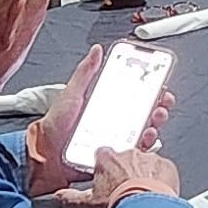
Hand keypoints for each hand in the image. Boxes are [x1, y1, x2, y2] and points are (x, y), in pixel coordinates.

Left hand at [20, 48, 164, 199]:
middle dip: (158, 107)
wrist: (45, 155)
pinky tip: (144, 140)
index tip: (160, 85)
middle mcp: (114, 122)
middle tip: (162, 103)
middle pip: (145, 113)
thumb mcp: (72, 94)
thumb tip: (96, 50)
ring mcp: (115, 140)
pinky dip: (143, 147)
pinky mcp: (113, 157)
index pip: (135, 95)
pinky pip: (133, 152)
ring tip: (154, 121)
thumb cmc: (55, 125)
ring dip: (154, 125)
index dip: (151, 90)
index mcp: (106, 105)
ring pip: (144, 132)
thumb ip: (85, 73)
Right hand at [43, 143, 183, 207]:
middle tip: (125, 190)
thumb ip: (68, 200)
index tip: (106, 179)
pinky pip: (164, 170)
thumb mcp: (87, 205)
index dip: (103, 168)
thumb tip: (56, 199)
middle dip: (125, 171)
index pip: (101, 155)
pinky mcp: (167, 166)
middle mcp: (129, 154)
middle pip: (125, 158)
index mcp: (107, 159)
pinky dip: (161, 180)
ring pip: (146, 163)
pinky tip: (157, 195)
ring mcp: (149, 159)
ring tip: (142, 195)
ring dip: (144, 175)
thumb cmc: (118, 205)